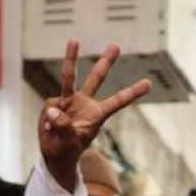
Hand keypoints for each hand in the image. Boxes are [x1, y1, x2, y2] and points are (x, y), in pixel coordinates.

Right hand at [39, 42, 150, 188]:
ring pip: (69, 77)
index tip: (148, 83)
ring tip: (74, 40)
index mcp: (97, 115)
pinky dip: (47, 120)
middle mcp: (85, 104)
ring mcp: (69, 101)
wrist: (55, 155)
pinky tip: (49, 130)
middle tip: (117, 45)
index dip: (132, 93)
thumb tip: (53, 108)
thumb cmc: (67, 151)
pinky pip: (49, 108)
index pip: (117, 102)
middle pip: (96, 79)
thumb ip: (63, 126)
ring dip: (71, 58)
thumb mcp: (68, 143)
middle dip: (106, 62)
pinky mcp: (53, 104)